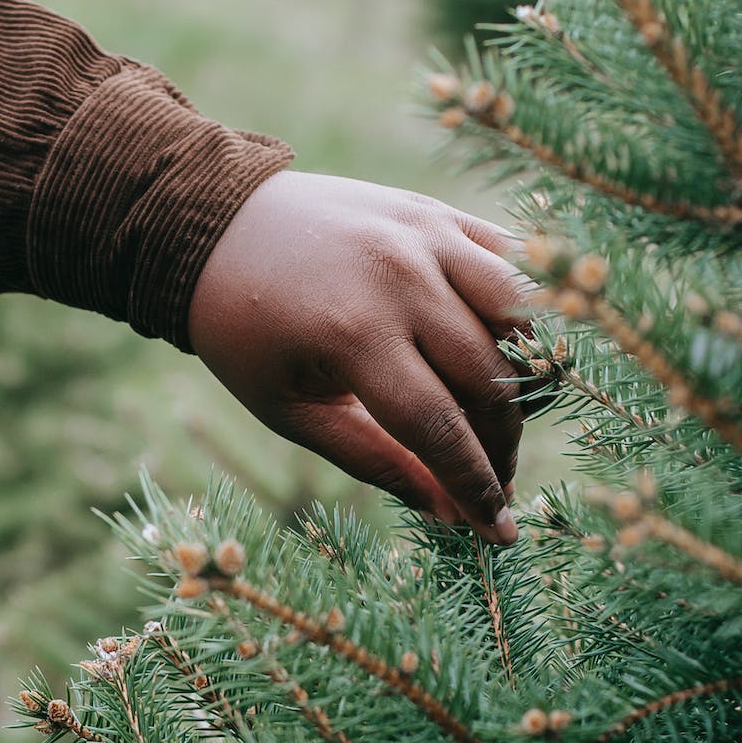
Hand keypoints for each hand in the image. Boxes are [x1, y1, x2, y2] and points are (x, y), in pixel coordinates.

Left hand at [188, 173, 528, 543]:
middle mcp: (401, 277)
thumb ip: (374, 462)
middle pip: (488, 380)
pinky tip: (508, 352)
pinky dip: (524, 311)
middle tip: (495, 479)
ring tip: (502, 416)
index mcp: (353, 333)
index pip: (439, 427)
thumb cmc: (245, 331)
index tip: (499, 530)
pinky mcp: (437, 211)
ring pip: (519, 317)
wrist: (216, 229)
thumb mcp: (290, 410)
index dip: (475, 485)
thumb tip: (450, 514)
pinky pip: (510, 264)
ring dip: (525, 377)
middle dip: (502, 445)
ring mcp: (426, 235)